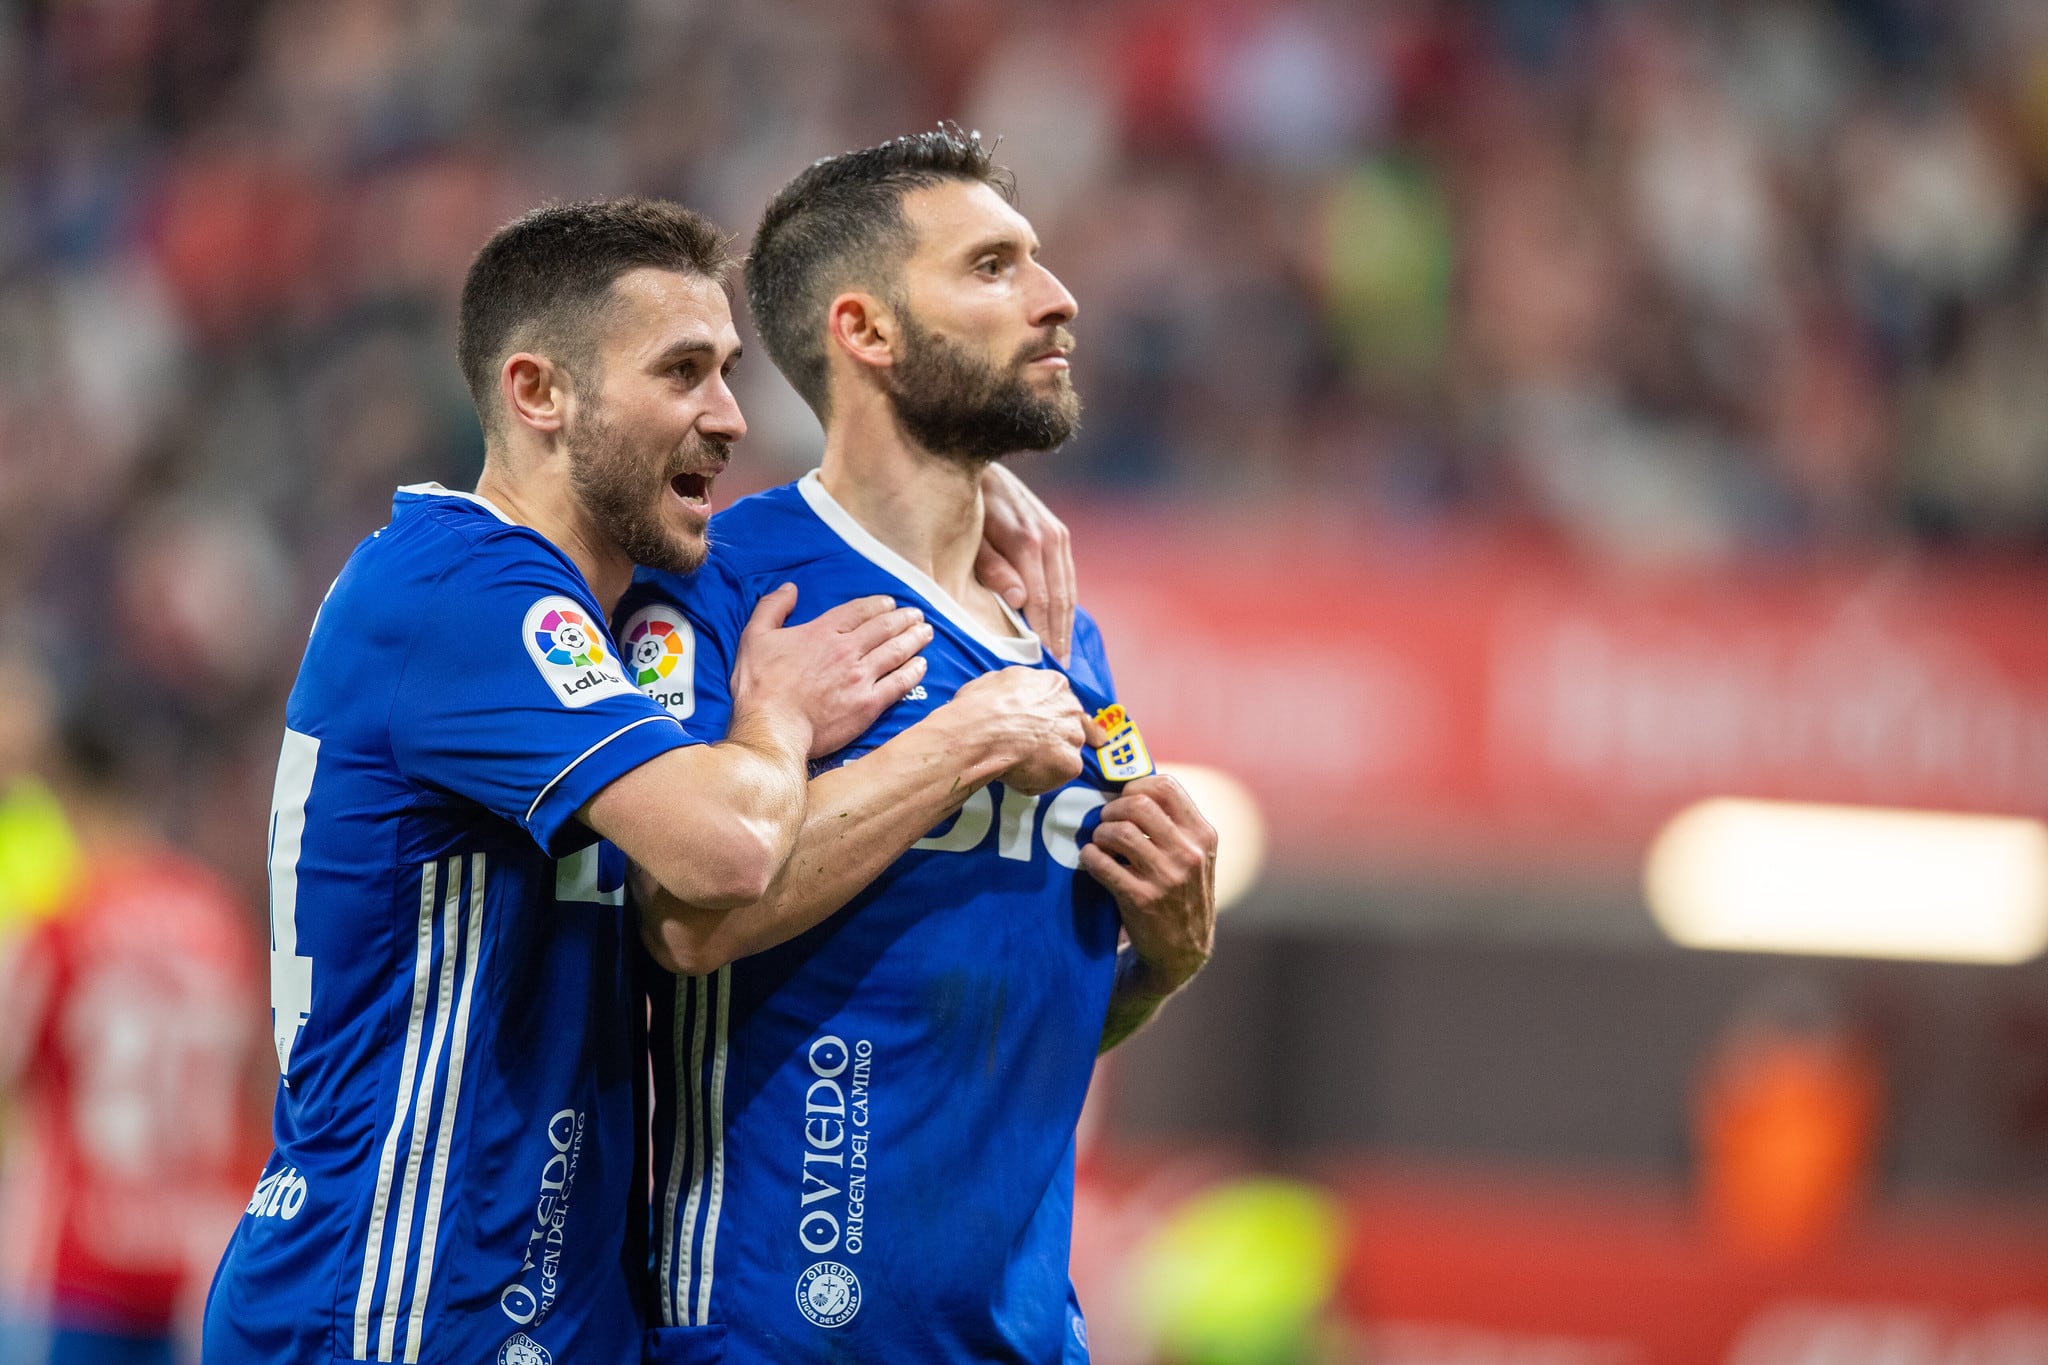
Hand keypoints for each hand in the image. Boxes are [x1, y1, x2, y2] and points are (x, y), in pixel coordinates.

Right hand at [730, 585, 932, 758]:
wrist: (773, 728)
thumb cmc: (760, 686)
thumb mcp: (754, 637)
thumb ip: (772, 608)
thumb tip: (790, 589)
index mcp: (822, 632)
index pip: (859, 611)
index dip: (879, 605)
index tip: (891, 603)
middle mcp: (847, 650)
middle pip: (884, 627)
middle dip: (904, 619)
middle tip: (917, 615)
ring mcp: (861, 677)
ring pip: (897, 651)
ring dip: (914, 639)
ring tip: (926, 633)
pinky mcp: (869, 704)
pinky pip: (899, 684)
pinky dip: (913, 672)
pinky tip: (922, 666)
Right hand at [942, 666, 1094, 794]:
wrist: (982, 733)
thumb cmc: (981, 708)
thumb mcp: (996, 681)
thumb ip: (1015, 689)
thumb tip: (1010, 696)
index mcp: (1054, 684)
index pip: (1062, 700)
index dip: (1051, 714)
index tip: (1044, 723)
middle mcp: (1070, 707)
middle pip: (1072, 725)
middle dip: (1056, 736)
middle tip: (1034, 746)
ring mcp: (1074, 736)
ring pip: (1067, 751)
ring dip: (1050, 759)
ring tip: (1020, 762)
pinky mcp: (1070, 764)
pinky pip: (1057, 776)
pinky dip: (1039, 780)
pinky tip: (1019, 774)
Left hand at [975, 464, 1074, 664]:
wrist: (977, 464)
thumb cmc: (965, 507)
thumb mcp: (971, 538)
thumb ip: (993, 569)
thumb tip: (1019, 601)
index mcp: (1029, 541)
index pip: (1042, 600)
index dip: (1045, 634)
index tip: (1045, 662)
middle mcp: (1050, 537)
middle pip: (1062, 598)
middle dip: (1061, 635)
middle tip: (1060, 669)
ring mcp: (1058, 533)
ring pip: (1069, 588)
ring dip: (1067, 622)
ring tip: (1064, 653)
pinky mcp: (1058, 532)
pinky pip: (1067, 575)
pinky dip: (1066, 602)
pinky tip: (1061, 623)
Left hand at [1080, 774, 1216, 992]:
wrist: (1183, 951)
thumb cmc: (1182, 893)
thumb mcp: (1195, 856)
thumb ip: (1175, 824)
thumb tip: (1131, 786)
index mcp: (1203, 835)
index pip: (1166, 787)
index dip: (1136, 786)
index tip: (1124, 799)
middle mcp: (1189, 853)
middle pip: (1138, 804)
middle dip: (1112, 809)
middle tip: (1105, 821)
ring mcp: (1166, 878)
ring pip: (1118, 831)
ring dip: (1100, 833)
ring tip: (1099, 843)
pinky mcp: (1141, 899)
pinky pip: (1102, 864)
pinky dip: (1089, 857)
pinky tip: (1090, 859)